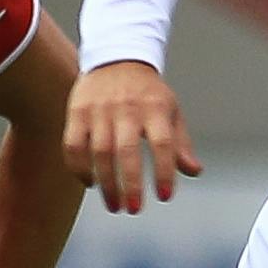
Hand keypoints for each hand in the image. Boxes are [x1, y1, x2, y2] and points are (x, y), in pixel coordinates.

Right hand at [64, 61, 202, 213]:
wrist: (117, 58)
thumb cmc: (148, 94)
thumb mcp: (170, 112)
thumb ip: (180, 144)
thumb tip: (194, 171)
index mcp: (155, 108)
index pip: (163, 144)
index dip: (164, 172)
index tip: (165, 196)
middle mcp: (126, 108)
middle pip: (126, 151)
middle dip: (130, 184)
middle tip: (134, 209)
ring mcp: (99, 109)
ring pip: (99, 152)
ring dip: (107, 183)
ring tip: (115, 205)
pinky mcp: (77, 112)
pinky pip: (73, 145)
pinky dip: (79, 168)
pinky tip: (91, 183)